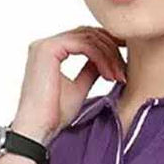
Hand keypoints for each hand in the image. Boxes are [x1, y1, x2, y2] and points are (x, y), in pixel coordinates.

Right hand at [10, 25, 127, 145]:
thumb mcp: (78, 89)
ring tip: (120, 76)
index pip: (84, 39)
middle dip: (111, 49)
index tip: (123, 64)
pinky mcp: (48, 49)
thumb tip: (105, 61)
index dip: (107, 48)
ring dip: (109, 56)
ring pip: (88, 37)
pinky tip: (110, 75)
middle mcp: (46, 44)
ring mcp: (46, 44)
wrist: (38, 129)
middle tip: (124, 70)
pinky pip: (83, 45)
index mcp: (51, 51)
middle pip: (87, 34)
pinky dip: (100, 58)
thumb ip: (89, 71)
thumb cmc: (54, 115)